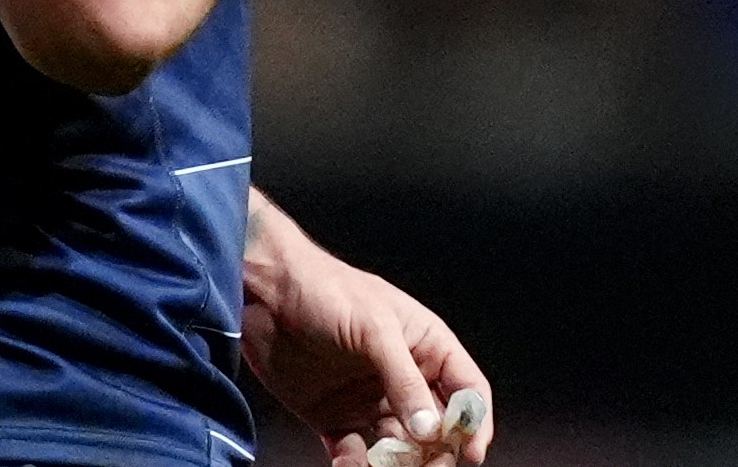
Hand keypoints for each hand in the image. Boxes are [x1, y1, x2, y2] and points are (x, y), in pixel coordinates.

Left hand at [242, 199, 494, 465]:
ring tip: (386, 466)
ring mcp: (369, 399)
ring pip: (398, 448)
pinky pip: (355, 452)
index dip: (475, 423)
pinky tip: (350, 464)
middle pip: (437, 429)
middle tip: (427, 465)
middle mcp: (402, 378)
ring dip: (397, 464)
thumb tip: (432, 429)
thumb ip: (404, 380)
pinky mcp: (334, 416)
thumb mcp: (374, 328)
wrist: (262, 291)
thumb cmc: (324, 290)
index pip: (468, 392)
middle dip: (437, 452)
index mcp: (425, 347)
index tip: (470, 451)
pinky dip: (356, 465)